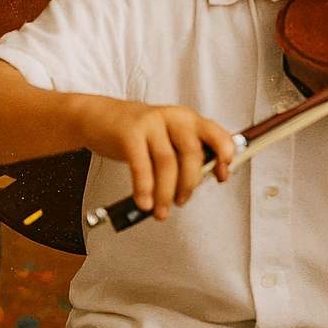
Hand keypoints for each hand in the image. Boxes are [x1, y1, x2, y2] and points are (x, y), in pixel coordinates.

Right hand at [78, 97, 236, 219]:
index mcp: (189, 119)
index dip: (223, 155)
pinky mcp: (129, 133)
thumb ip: (190, 152)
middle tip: (181, 201)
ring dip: (166, 192)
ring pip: (167, 161)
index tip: (222, 176)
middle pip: (192, 152)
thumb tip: (211, 176)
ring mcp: (151, 123)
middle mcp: (173, 117)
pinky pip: (141, 164)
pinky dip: (144, 187)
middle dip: (189, 183)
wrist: (104, 117)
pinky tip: (144, 202)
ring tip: (161, 211)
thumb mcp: (171, 136)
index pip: (215, 132)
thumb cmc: (143, 132)